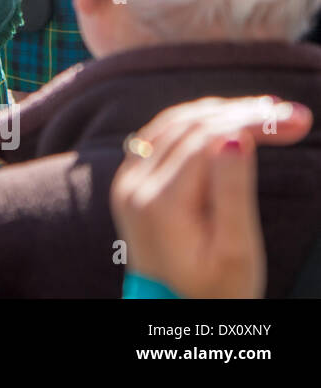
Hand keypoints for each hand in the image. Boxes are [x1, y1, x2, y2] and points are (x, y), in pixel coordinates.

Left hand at [110, 96, 311, 298]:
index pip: (207, 140)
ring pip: (172, 124)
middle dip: (243, 114)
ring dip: (219, 112)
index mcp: (159, 204)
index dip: (253, 122)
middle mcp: (133, 186)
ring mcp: (126, 181)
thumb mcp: (235, 251)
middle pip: (189, 127)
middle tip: (292, 114)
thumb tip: (237, 138)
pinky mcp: (129, 181)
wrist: (174, 313)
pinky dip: (194, 123)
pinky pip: (160, 136)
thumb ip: (233, 193)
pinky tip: (227, 120)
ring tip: (266, 111)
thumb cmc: (215, 292)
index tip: (298, 119)